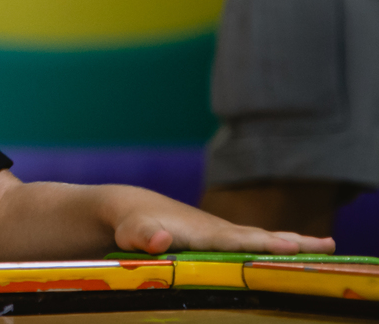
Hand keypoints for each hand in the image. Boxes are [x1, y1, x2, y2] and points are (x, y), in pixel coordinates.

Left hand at [112, 189, 334, 254]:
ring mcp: (222, 235)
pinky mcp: (220, 240)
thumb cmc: (132, 224)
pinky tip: (291, 253)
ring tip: (327, 246)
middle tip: (330, 245)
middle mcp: (219, 231)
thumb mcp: (133, 232)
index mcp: (204, 233)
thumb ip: (144, 237)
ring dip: (292, 243)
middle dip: (293, 243)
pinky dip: (275, 247)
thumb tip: (161, 240)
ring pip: (260, 239)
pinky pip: (252, 245)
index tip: (292, 249)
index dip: (264, 246)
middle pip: (260, 238)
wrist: (132, 208)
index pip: (240, 241)